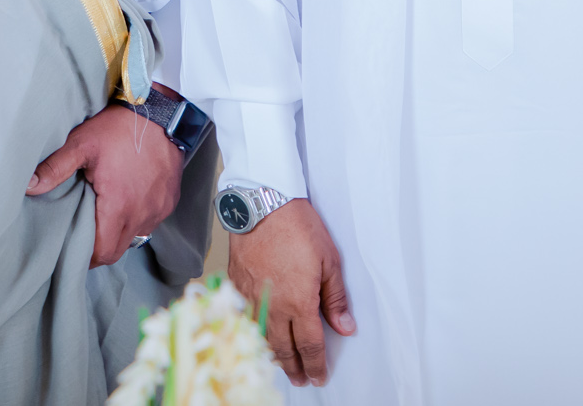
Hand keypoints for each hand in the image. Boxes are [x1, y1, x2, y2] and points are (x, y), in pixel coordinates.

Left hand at [27, 105, 181, 266]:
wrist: (160, 111)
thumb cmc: (119, 128)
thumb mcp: (82, 144)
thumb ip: (54, 168)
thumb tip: (28, 186)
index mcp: (119, 206)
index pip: (103, 253)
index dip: (86, 256)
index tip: (74, 247)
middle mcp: (142, 214)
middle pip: (118, 250)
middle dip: (100, 248)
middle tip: (85, 234)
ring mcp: (159, 208)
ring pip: (135, 236)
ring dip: (119, 232)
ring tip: (105, 213)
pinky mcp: (169, 201)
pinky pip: (151, 220)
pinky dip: (137, 217)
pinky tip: (127, 199)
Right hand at [228, 199, 354, 386]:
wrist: (262, 204)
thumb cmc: (298, 227)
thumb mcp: (329, 260)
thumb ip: (335, 298)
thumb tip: (345, 326)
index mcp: (299, 302)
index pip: (310, 345)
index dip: (316, 364)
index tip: (319, 376)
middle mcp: (273, 306)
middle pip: (284, 348)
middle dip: (295, 367)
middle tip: (302, 379)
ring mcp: (252, 297)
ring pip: (262, 337)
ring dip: (274, 355)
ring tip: (282, 364)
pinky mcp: (237, 285)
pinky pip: (245, 319)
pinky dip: (254, 333)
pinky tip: (259, 336)